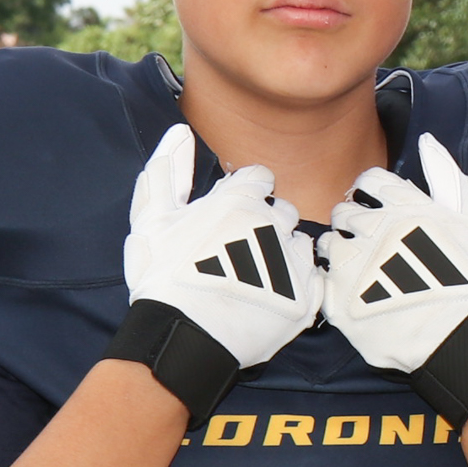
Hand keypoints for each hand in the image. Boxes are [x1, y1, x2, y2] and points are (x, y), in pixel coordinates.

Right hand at [121, 125, 318, 370]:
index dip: (243, 197)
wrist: (182, 336)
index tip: (228, 219)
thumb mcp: (153, 217)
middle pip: (282, 211)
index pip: (260, 179)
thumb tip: (180, 130)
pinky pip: (314, 278)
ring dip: (282, 254)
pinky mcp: (308, 295)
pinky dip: (297, 285)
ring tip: (251, 278)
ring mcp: (295, 260)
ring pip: (299, 244)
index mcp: (242, 200)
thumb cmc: (163, 276)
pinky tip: (270, 296)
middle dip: (264, 225)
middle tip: (235, 254)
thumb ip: (168, 170)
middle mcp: (276, 223)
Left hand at [321, 136, 467, 374]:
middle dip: (355, 222)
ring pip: (330, 244)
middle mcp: (373, 228)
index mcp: (405, 206)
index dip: (374, 193)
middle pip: (345, 211)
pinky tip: (355, 293)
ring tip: (364, 271)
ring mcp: (354, 264)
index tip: (381, 208)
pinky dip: (334, 284)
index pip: (370, 182)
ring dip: (343, 253)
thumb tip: (429, 142)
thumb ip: (451, 180)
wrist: (465, 341)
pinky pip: (323, 281)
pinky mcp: (340, 299)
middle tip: (374, 243)